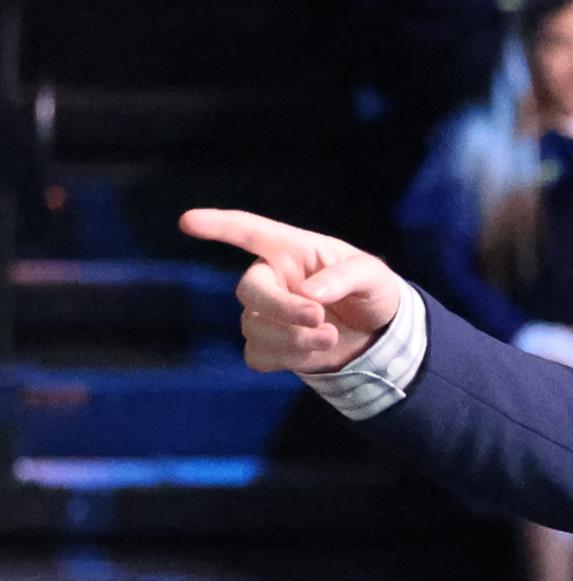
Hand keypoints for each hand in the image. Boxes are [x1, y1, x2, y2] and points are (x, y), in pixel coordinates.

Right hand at [182, 208, 401, 374]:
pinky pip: (258, 355)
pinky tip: (313, 353)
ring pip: (254, 327)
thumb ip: (345, 276)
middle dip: (282, 308)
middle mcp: (272, 278)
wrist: (377, 333)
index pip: (249, 231)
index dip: (218, 226)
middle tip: (319, 318)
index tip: (187, 221)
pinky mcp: (271, 346)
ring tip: (331, 337)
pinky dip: (285, 358)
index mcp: (291, 249)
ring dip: (292, 338)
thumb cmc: (370, 290)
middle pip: (250, 290)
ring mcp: (267, 313)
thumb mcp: (372, 275)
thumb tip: (310, 292)